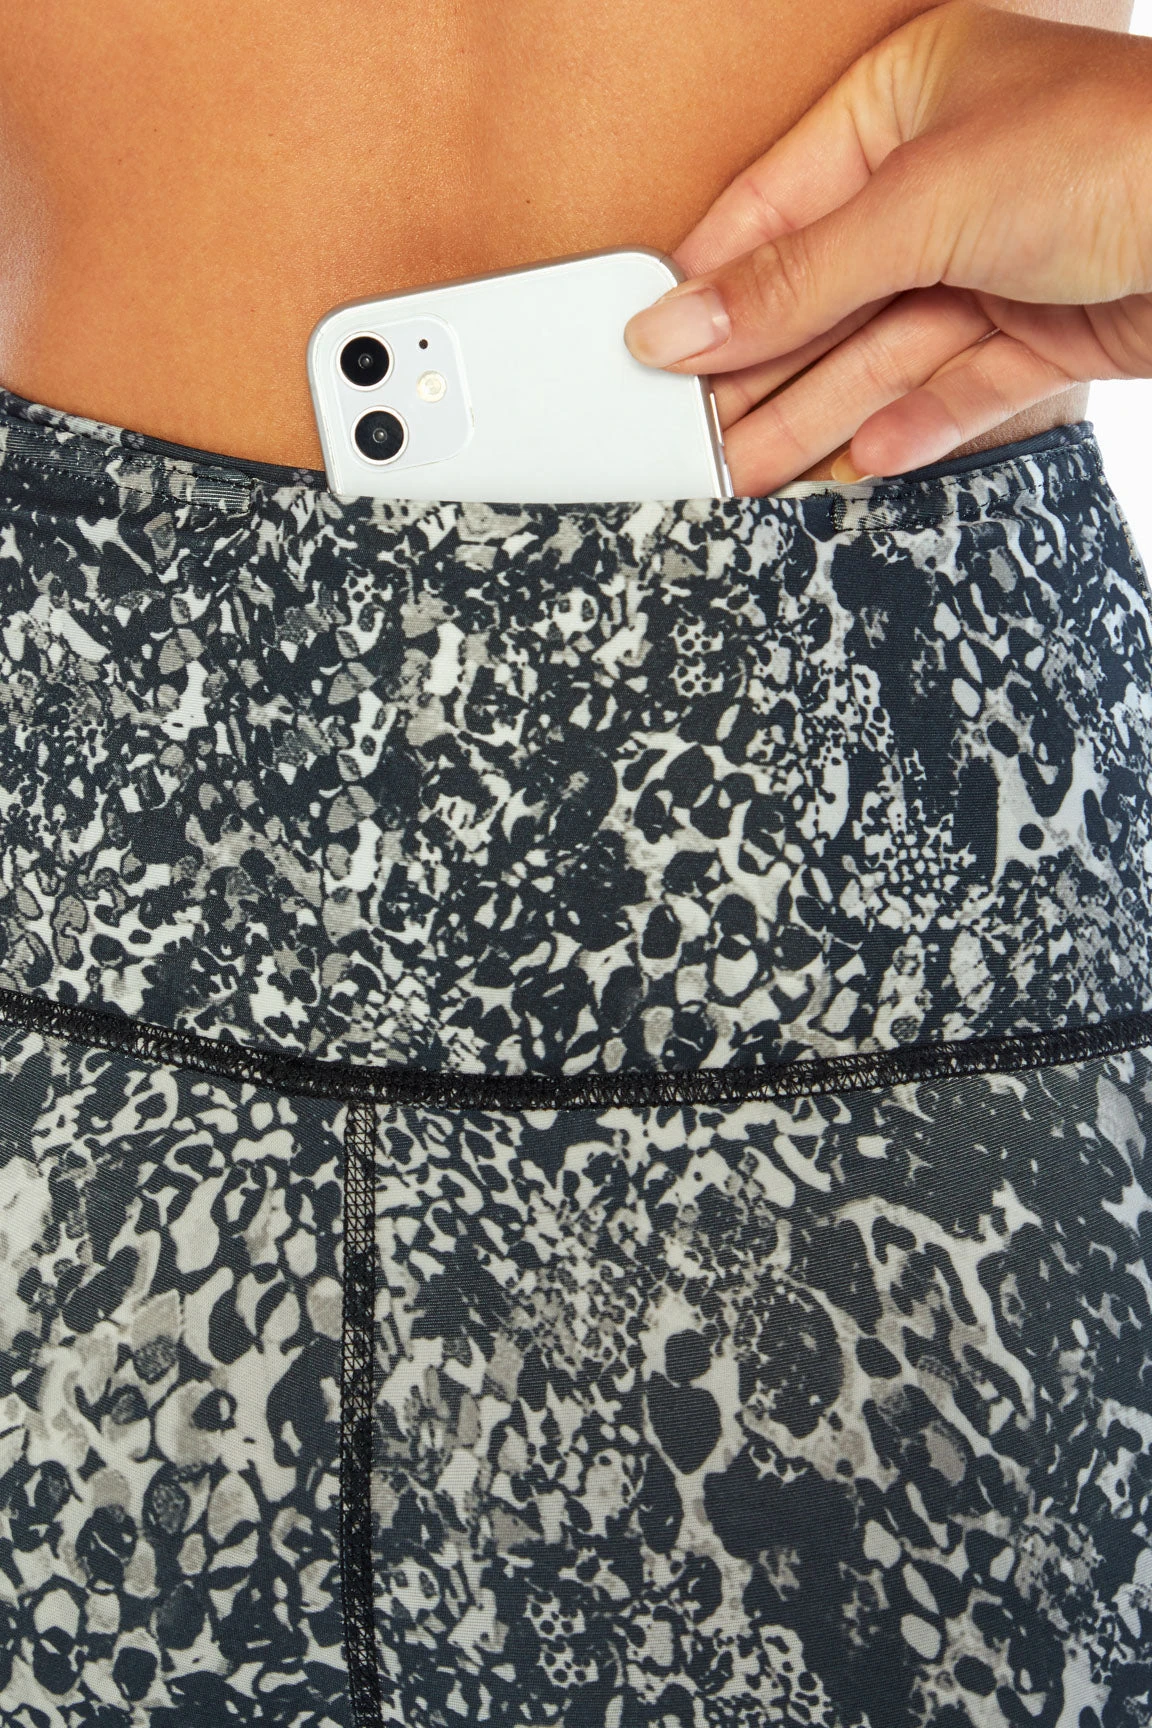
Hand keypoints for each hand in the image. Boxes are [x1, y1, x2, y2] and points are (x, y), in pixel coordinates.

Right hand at [623, 0, 1151, 492]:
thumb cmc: (1113, 155)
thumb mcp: (923, 207)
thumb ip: (795, 278)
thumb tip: (675, 325)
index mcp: (907, 104)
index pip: (778, 206)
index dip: (711, 285)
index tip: (647, 354)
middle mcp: (948, 180)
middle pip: (825, 292)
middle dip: (760, 369)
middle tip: (689, 438)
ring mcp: (998, 259)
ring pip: (884, 351)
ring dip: (821, 415)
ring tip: (748, 475)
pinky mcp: (1046, 331)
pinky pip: (958, 386)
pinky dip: (915, 424)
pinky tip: (866, 459)